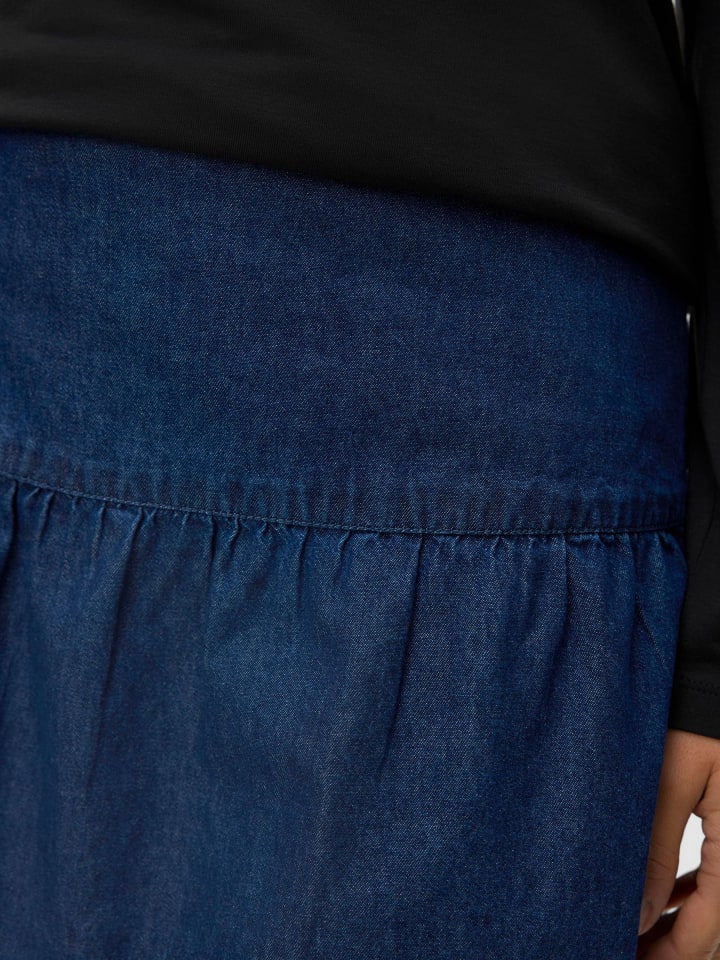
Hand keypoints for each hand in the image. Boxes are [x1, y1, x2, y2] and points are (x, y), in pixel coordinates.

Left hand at [637, 728, 719, 958]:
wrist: (713, 673)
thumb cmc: (694, 716)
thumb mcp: (669, 778)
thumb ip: (654, 849)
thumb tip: (637, 916)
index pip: (711, 923)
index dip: (672, 953)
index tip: (627, 957)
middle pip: (719, 925)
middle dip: (675, 946)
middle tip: (628, 950)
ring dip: (683, 923)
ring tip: (636, 933)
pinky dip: (692, 892)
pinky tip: (660, 897)